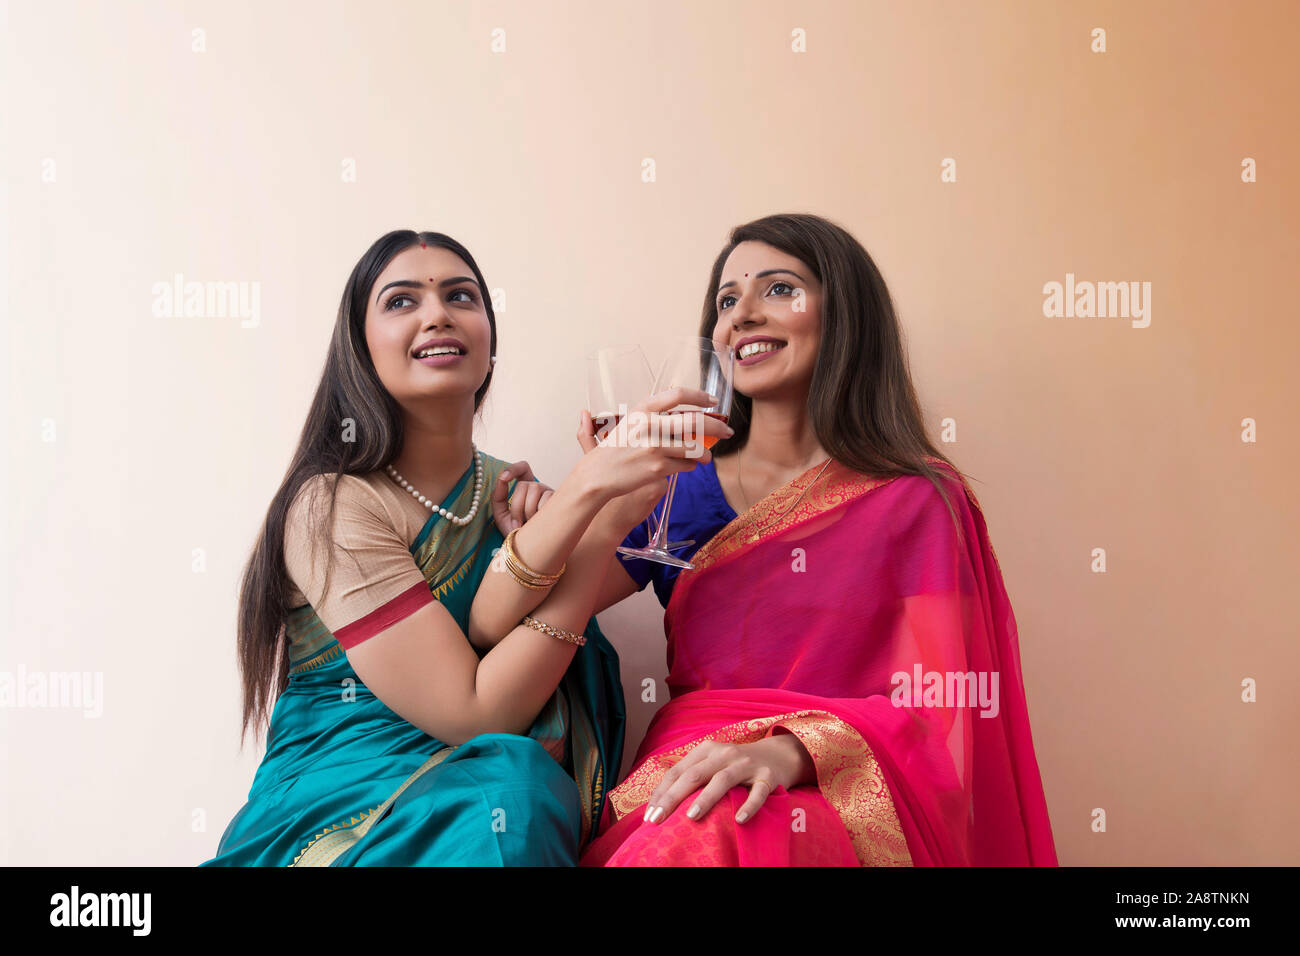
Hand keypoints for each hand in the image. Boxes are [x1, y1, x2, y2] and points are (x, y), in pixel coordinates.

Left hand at [489, 460, 554, 535]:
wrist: (532, 550)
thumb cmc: (517, 533)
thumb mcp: (502, 515)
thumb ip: (498, 496)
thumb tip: (501, 480)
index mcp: (525, 488)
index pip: (523, 469)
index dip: (514, 469)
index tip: (504, 478)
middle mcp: (538, 488)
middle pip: (523, 484)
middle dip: (517, 506)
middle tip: (518, 523)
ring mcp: (549, 493)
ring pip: (534, 489)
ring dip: (528, 511)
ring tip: (529, 524)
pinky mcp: (558, 501)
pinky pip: (545, 499)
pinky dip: (538, 513)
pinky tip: (540, 523)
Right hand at [573, 387, 732, 531]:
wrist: (597, 475)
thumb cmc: (612, 450)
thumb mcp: (628, 423)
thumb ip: (651, 414)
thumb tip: (675, 407)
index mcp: (642, 409)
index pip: (678, 394)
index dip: (700, 396)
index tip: (712, 401)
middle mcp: (650, 425)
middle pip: (695, 421)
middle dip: (717, 427)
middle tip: (727, 432)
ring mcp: (655, 446)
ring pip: (694, 447)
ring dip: (704, 454)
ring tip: (705, 457)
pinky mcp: (658, 467)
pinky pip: (686, 466)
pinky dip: (690, 467)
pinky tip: (686, 467)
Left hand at [641, 733, 814, 826]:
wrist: (780, 754)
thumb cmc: (738, 764)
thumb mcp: (714, 763)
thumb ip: (692, 776)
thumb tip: (660, 801)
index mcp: (707, 750)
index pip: (678, 771)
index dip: (662, 792)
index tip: (649, 814)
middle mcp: (724, 754)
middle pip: (694, 775)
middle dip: (673, 797)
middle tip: (658, 819)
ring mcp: (746, 764)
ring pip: (722, 780)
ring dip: (706, 798)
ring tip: (691, 816)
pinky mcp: (767, 777)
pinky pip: (758, 792)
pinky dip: (749, 805)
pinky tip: (739, 819)